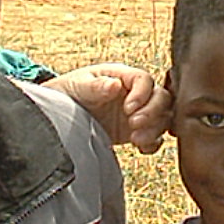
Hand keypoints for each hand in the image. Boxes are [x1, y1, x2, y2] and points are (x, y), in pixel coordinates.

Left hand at [47, 63, 171, 153]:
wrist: (60, 114)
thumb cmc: (69, 91)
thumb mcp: (79, 85)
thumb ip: (96, 86)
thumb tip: (115, 85)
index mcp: (123, 76)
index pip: (145, 80)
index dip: (142, 94)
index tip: (128, 109)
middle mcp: (134, 93)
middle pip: (161, 98)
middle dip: (153, 112)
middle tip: (134, 124)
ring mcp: (137, 112)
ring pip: (163, 118)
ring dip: (154, 129)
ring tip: (136, 139)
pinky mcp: (135, 131)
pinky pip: (156, 137)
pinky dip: (153, 143)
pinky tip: (141, 147)